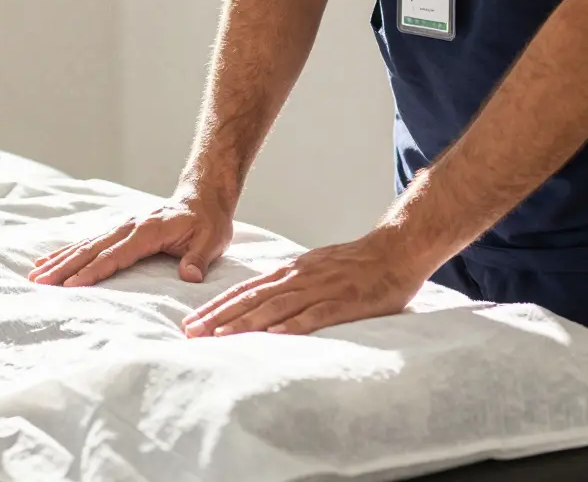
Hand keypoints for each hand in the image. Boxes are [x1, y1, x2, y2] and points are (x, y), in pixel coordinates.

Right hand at [29, 189, 234, 286]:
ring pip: (85, 245)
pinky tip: (49, 260)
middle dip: (65, 267)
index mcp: (149, 231)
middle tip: (39, 283)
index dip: (93, 271)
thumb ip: (198, 259)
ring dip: (60, 259)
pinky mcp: (118, 230)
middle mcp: (129, 227)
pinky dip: (68, 251)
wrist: (203, 198)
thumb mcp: (211, 241)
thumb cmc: (208, 223)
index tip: (72, 285)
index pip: (116, 255)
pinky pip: (89, 242)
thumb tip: (189, 276)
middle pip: (92, 249)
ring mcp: (122, 227)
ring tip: (35, 274)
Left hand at [181, 231, 425, 336]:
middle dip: (219, 317)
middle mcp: (299, 278)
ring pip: (276, 307)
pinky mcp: (344, 301)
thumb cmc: (356, 265)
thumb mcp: (314, 269)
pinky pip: (316, 314)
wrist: (396, 250)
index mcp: (291, 272)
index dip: (217, 307)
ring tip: (221, 337)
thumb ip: (289, 285)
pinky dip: (294, 325)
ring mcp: (321, 289)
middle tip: (192, 333)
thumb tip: (261, 302)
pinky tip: (275, 336)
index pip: (246, 291)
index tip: (192, 322)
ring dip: (246, 323)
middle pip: (252, 299)